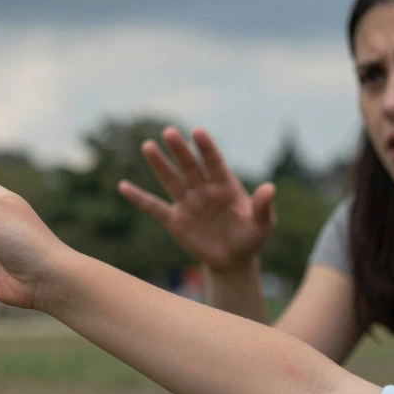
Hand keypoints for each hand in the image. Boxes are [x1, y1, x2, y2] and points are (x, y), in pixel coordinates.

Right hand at [117, 127, 275, 272]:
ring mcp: (187, 204)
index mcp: (225, 186)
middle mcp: (203, 190)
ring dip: (159, 164)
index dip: (206, 148)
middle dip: (180, 151)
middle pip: (189, 167)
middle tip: (169, 132)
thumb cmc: (251, 239)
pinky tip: (123, 187)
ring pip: (171, 180)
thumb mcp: (263, 225)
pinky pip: (154, 207)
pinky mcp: (175, 221)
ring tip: (148, 146)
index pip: (214, 163)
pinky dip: (138, 198)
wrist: (233, 261)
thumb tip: (270, 187)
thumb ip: (263, 206)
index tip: (197, 131)